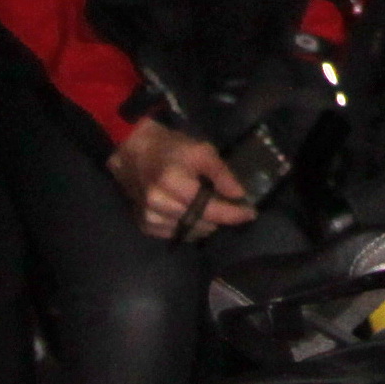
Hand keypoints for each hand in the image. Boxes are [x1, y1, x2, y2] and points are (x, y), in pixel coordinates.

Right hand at [109, 116, 254, 240]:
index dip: (234, 213)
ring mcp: (150, 218)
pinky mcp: (145, 225)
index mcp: (173, 183)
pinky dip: (189, 228)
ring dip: (206, 224)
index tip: (251, 213)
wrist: (133, 152)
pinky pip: (176, 235)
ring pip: (191, 233)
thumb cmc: (171, 148)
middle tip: (230, 206)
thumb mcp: (201, 150)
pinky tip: (191, 214)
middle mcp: (160, 204)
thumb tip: (240, 195)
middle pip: (203, 224)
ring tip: (211, 209)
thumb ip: (221, 173)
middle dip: (221, 217)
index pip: (211, 209)